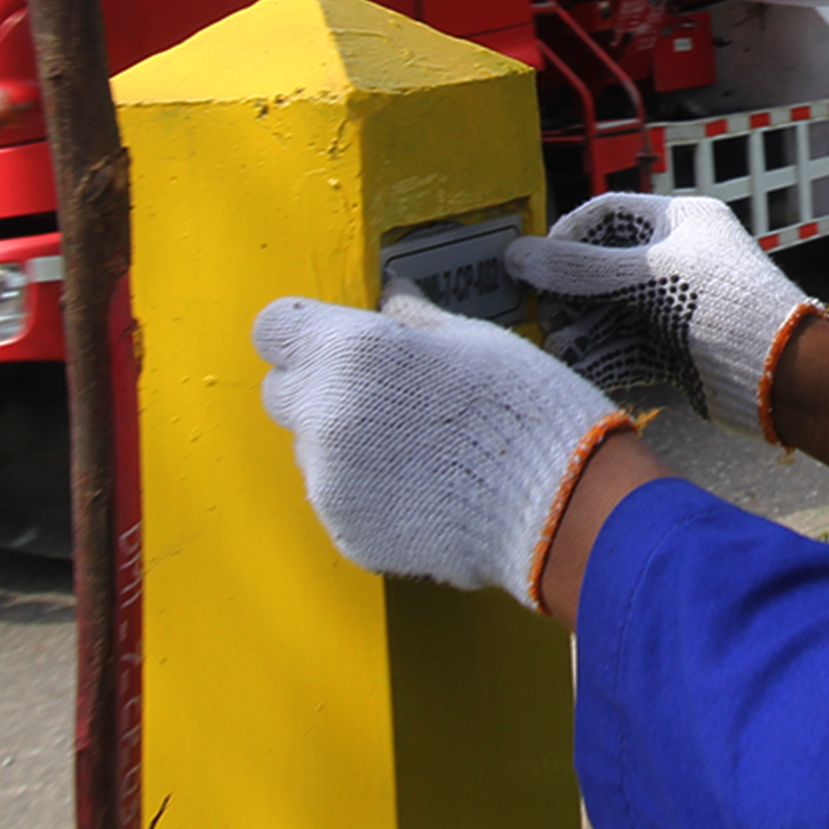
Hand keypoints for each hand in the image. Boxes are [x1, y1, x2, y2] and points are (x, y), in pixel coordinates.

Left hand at [253, 284, 632, 607]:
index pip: (274, 329)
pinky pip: (337, 497)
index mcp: (350, 352)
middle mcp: (325, 415)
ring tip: (415, 448)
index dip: (303, 333)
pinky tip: (421, 484)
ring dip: (343, 443)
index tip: (331, 341)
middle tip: (378, 394)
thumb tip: (390, 299)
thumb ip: (411, 320)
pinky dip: (366, 490)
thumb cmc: (521, 409)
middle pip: (281, 391)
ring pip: (309, 449)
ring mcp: (329, 480)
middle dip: (317, 388)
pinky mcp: (346, 529)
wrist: (555, 505)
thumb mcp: (470, 339)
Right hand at [505, 192, 819, 440]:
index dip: (567, 237)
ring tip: (558, 346)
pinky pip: (628, 345)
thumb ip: (579, 269)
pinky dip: (602, 354)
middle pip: (605, 268)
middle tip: (540, 313)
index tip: (534, 264)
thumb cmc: (724, 307)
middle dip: (571, 292)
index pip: (609, 216)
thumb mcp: (647, 279)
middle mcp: (679, 259)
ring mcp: (679, 304)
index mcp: (681, 222)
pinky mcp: (677, 347)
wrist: (782, 375)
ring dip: (583, 328)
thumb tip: (517, 256)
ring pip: (614, 311)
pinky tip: (579, 365)